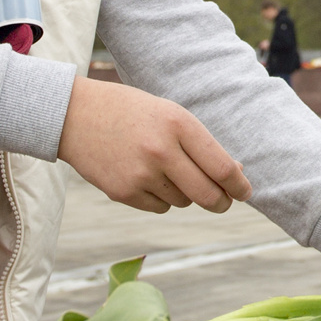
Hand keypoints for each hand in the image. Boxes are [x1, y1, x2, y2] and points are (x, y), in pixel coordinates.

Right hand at [57, 76, 251, 214]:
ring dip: (184, 193)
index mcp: (178, 124)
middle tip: (224, 202)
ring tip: (164, 169)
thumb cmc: (132, 113)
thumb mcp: (170, 115)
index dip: (239, 185)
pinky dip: (161, 199)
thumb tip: (234, 174)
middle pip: (208, 195)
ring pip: (183, 202)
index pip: (222, 167)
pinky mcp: (123, 193)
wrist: (75, 115)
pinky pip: (160, 208)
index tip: (245, 192)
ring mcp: (141, 174)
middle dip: (222, 202)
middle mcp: (161, 151)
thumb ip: (201, 144)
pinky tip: (144, 176)